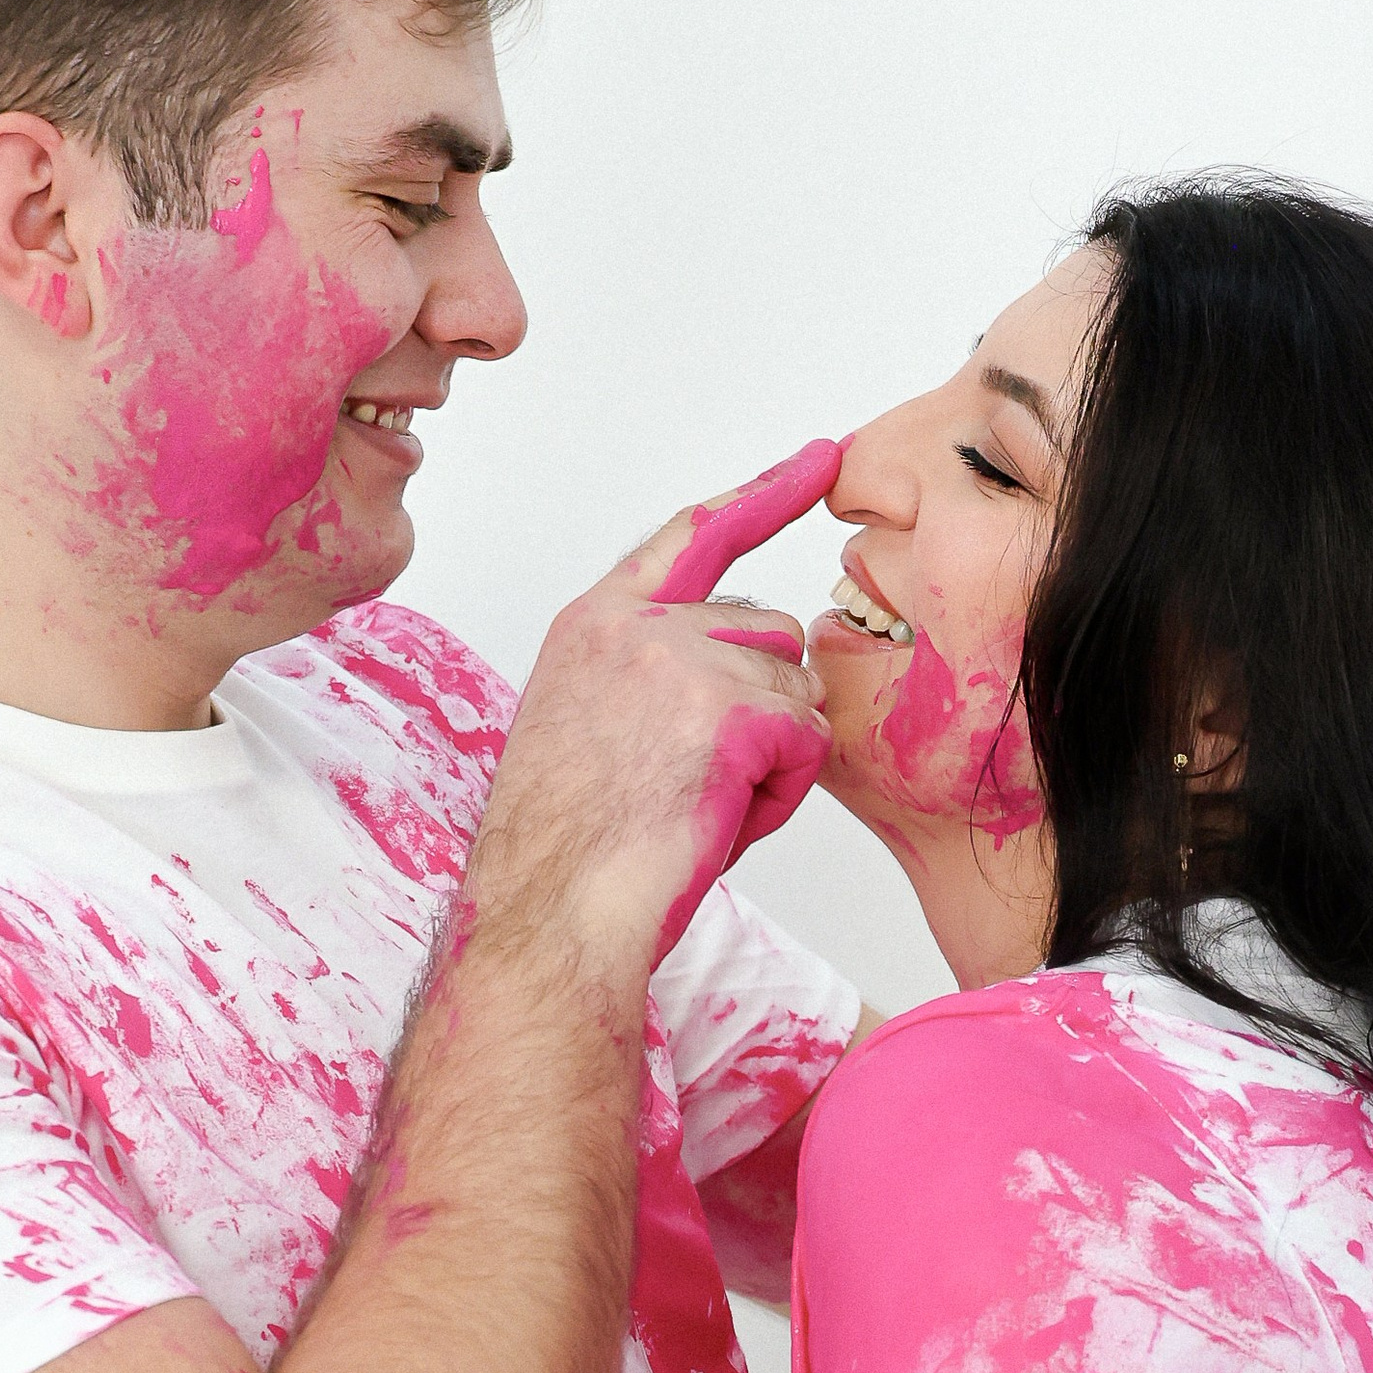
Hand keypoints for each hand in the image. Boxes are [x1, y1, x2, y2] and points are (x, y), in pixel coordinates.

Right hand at [470, 438, 842, 965]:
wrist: (552, 913)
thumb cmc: (568, 853)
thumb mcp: (589, 730)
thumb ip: (654, 676)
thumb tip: (751, 666)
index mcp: (594, 622)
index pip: (694, 532)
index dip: (765, 494)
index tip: (820, 459)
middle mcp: (635, 623)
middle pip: (770, 632)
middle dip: (762, 710)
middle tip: (691, 786)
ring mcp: (682, 658)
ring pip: (796, 688)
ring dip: (771, 758)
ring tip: (695, 807)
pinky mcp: (731, 709)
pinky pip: (806, 744)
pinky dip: (778, 798)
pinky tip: (713, 823)